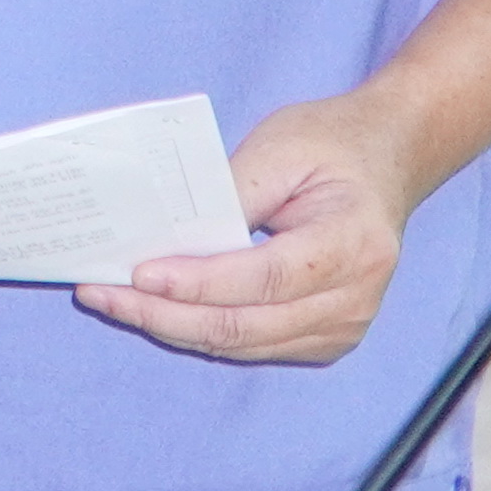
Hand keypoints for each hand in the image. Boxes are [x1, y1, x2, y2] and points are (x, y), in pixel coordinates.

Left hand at [79, 90, 426, 365]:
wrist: (388, 159)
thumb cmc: (332, 145)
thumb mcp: (280, 146)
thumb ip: (230, 194)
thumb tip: (169, 236)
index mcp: (352, 243)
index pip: (264, 278)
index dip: (197, 282)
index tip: (138, 273)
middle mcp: (355, 297)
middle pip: (245, 325)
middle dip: (165, 314)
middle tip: (102, 294)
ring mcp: (344, 326)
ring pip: (241, 344)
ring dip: (172, 326)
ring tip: (113, 301)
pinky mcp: (325, 338)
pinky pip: (251, 345)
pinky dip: (199, 330)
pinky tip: (156, 309)